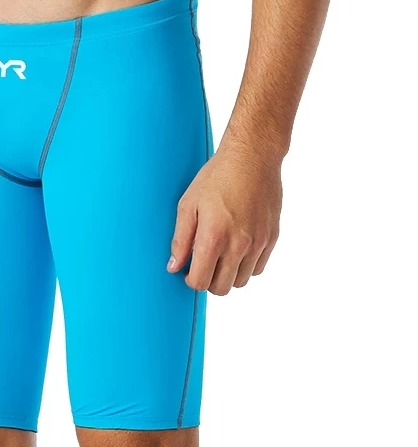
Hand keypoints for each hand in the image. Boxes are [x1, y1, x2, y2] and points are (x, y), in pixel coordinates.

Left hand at [167, 143, 281, 294]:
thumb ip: (180, 239)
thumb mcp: (188, 204)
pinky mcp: (272, 238)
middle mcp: (238, 245)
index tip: (187, 269)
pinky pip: (257, 268)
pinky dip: (245, 265)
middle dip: (208, 280)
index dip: (190, 280)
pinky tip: (236, 247)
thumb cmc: (216, 177)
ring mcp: (258, 243)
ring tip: (219, 254)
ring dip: (227, 274)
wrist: (252, 158)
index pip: (200, 282)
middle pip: (221, 288)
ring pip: (240, 281)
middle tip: (202, 263)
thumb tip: (174, 266)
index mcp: (213, 237)